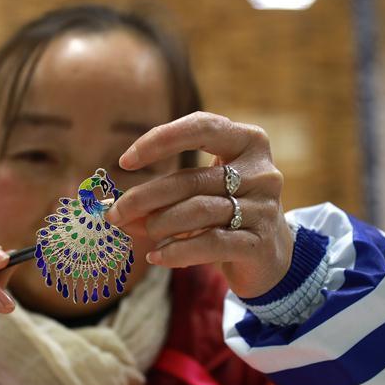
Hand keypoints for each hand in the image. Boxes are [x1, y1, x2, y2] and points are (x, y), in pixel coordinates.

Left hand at [105, 111, 294, 298]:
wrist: (269, 256)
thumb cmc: (226, 213)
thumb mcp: (198, 194)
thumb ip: (164, 194)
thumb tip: (115, 207)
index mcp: (248, 142)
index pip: (201, 128)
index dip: (160, 140)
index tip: (125, 162)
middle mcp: (261, 171)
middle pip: (191, 179)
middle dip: (145, 197)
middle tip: (115, 213)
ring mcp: (264, 207)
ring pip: (198, 210)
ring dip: (159, 224)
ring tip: (141, 232)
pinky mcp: (260, 243)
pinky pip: (210, 243)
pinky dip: (176, 251)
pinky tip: (156, 256)